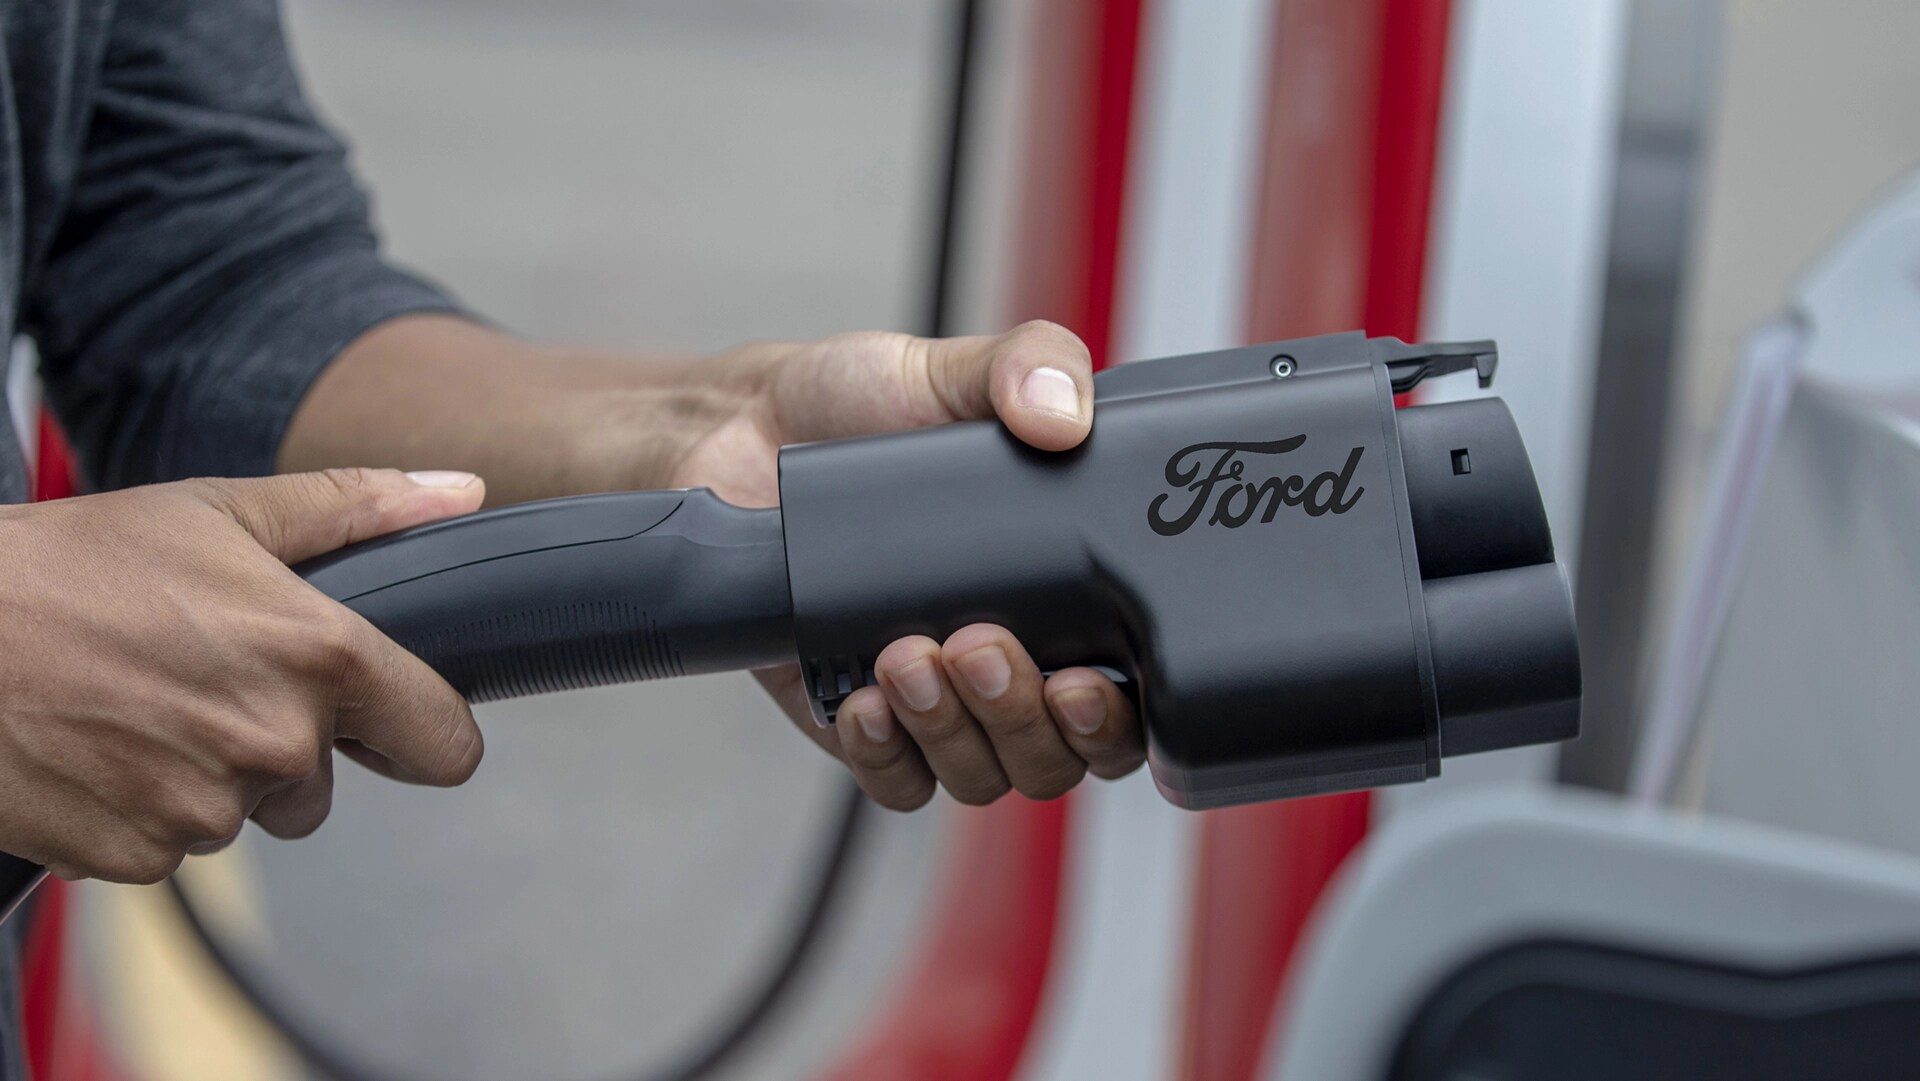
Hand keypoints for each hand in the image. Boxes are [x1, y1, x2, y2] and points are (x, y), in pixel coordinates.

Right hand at [0, 469, 486, 882]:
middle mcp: (277, 742)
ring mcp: (205, 808)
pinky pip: (168, 846)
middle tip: (197, 678)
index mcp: (321, 657)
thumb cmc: (74, 562)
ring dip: (203, 774)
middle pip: (322, 782)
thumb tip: (459, 490)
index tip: (390, 722)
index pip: (444, 743)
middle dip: (277, 743)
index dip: (422, 733)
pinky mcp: (136, 856)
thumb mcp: (220, 510)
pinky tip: (97, 746)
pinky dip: (139, 809)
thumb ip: (355, 506)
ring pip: (241, 812)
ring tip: (134, 702)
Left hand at [672, 321, 1145, 809]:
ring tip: (905, 655)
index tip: (1087, 679)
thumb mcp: (956, 368)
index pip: (1132, 699)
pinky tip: (864, 701)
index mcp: (1069, 597)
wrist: (747, 434)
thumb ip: (1029, 364)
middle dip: (1024, 718)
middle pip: (1057, 757)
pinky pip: (896, 782)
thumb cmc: (866, 407)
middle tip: (979, 644)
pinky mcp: (863, 724)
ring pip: (980, 775)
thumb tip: (1064, 413)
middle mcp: (1015, 664)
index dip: (1121, 717)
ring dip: (952, 730)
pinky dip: (886, 753)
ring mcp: (940, 705)